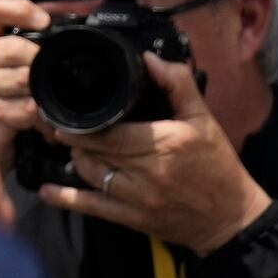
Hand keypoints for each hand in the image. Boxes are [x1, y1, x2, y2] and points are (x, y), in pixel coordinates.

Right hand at [0, 0, 50, 166]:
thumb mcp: (6, 70)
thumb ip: (28, 50)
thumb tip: (75, 24)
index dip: (18, 9)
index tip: (44, 21)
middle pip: (15, 47)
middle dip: (42, 64)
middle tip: (53, 80)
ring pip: (23, 79)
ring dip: (43, 95)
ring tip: (47, 105)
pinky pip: (22, 109)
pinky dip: (39, 118)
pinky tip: (38, 123)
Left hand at [42, 53, 274, 254]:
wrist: (231, 217)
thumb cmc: (217, 166)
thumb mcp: (203, 120)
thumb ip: (177, 85)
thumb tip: (149, 59)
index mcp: (166, 143)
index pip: (111, 131)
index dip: (84, 122)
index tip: (68, 112)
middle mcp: (150, 171)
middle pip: (95, 150)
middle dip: (74, 138)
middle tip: (60, 126)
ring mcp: (139, 198)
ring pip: (89, 174)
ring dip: (76, 159)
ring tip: (72, 148)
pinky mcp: (133, 218)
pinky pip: (91, 207)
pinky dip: (65, 198)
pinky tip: (47, 191)